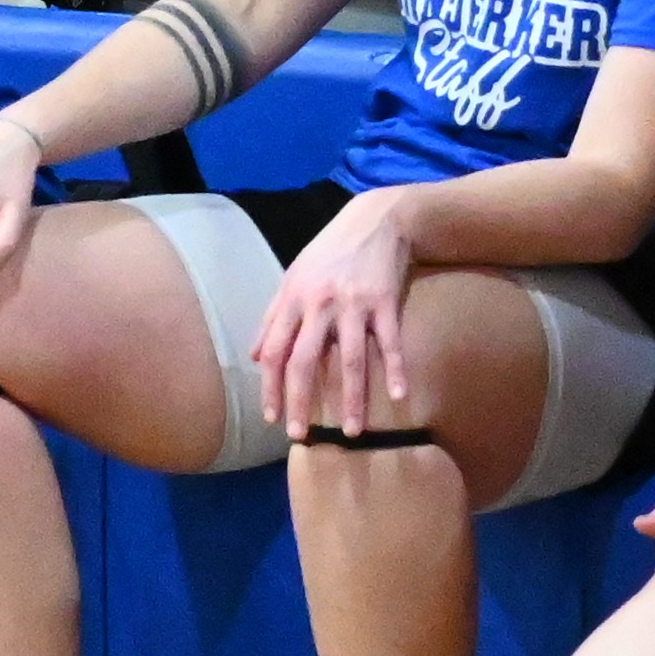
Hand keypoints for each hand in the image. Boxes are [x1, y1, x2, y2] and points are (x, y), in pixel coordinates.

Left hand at [249, 198, 418, 437]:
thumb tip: (255, 357)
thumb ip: (273, 318)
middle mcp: (318, 304)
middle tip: (301, 435)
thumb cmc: (329, 253)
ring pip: (350, 359)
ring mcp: (353, 304)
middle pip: (304, 361)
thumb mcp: (293, 278)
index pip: (274, 352)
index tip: (271, 418)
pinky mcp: (385, 302)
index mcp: (292, 299)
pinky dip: (395, 369)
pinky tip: (399, 396)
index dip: (270, 387)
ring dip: (352, 398)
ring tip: (354, 432)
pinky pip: (390, 342)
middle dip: (300, 401)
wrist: (375, 220)